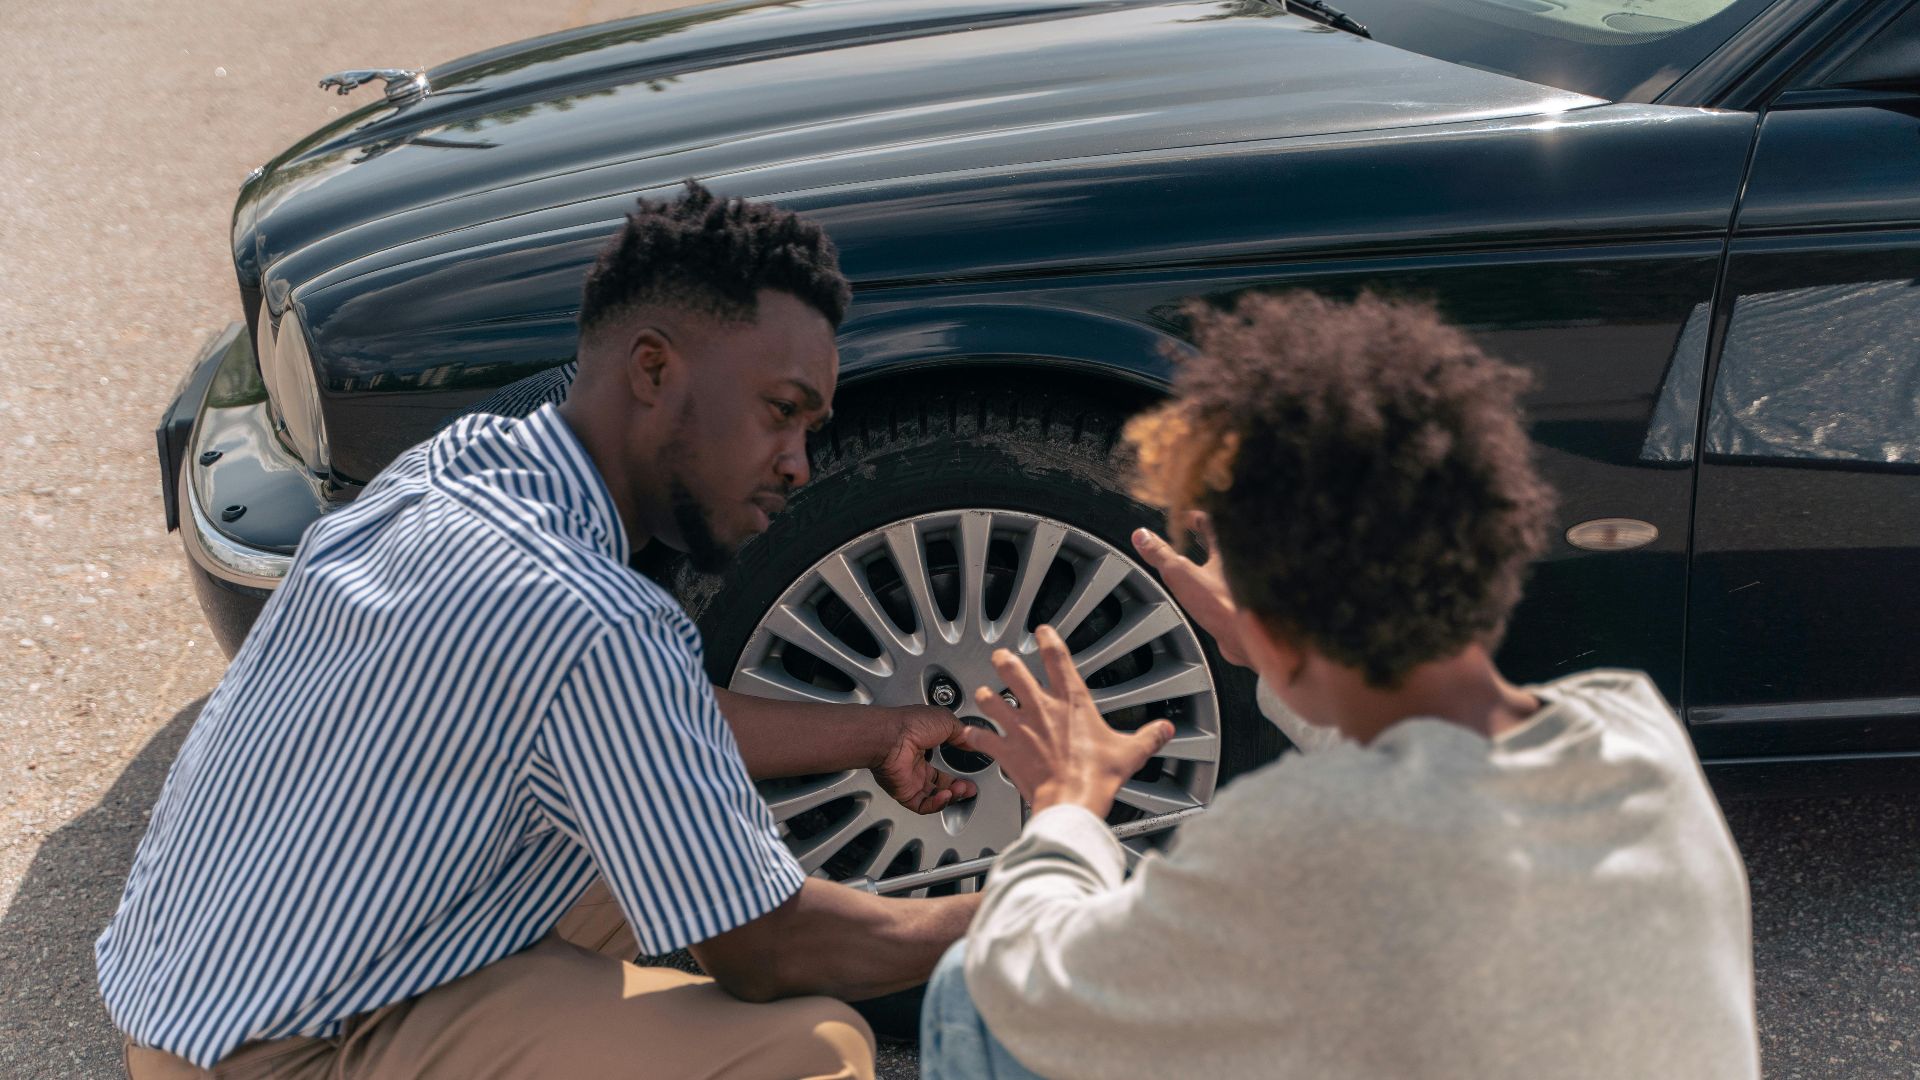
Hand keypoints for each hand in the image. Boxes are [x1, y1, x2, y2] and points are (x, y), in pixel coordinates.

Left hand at [873, 706, 978, 813]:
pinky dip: (937, 804)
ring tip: (961, 790)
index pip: (942, 764)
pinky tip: (946, 796)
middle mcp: (914, 765)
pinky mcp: (904, 793)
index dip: (957, 771)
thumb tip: (972, 740)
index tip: (970, 774)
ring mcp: (909, 780)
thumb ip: (961, 733)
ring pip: (933, 797)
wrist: (892, 737)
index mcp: (922, 747)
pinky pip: (923, 805)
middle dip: (957, 788)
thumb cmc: (911, 724)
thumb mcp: (946, 721)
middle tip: (969, 788)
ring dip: (951, 796)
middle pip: (939, 784)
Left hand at [957, 625, 1173, 817]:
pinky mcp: (1007, 750)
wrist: (1071, 801)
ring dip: (986, 695)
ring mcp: (1020, 728)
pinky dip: (975, 735)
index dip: (1048, 639)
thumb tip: (1165, 729)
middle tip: (1002, 656)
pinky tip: (972, 734)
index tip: (1042, 631)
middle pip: (1014, 671)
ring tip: (983, 692)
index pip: (1057, 659)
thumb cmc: (1096, 777)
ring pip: (992, 700)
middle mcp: (1041, 709)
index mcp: (1072, 703)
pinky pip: (983, 738)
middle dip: (1005, 660)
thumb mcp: (1130, 753)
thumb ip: (1149, 737)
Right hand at [1132, 515, 1247, 666]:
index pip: (1212, 522)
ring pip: (1227, 565)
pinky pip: (1230, 586)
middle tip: (1190, 536)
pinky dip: (1217, 584)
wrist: (1251, 640)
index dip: (1196, 518)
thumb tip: (1141, 536)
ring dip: (1212, 561)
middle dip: (1205, 538)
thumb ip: (1160, 554)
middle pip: (1222, 542)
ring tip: (1196, 562)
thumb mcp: (1181, 575)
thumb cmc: (1226, 606)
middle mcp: (1242, 562)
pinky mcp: (1246, 603)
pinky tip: (1207, 594)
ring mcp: (1246, 583)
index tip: (1184, 518)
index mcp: (1230, 546)